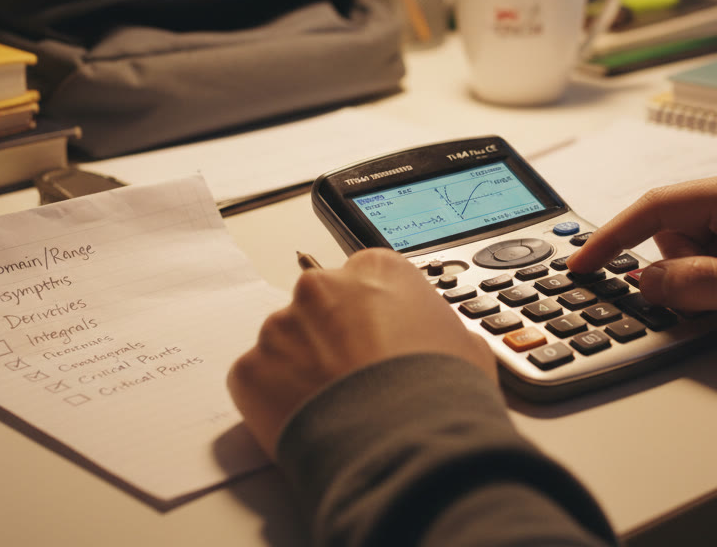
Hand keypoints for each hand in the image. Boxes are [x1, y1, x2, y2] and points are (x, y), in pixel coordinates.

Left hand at [227, 248, 496, 457]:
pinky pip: (258, 381)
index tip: (378, 342)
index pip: (366, 281)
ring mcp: (280, 327)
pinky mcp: (250, 369)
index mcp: (378, 270)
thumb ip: (437, 329)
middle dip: (333, 339)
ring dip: (303, 370)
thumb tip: (436, 343)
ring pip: (286, 345)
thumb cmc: (440, 394)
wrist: (405, 446)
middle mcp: (323, 287)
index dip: (374, 317)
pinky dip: (275, 401)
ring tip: (336, 406)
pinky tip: (311, 420)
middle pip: (321, 307)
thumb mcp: (466, 346)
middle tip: (357, 377)